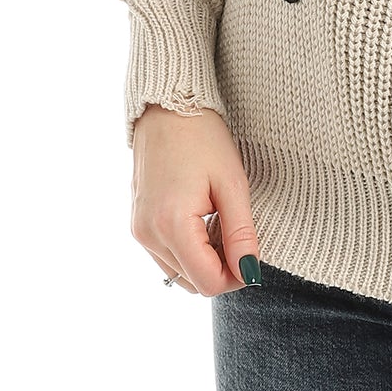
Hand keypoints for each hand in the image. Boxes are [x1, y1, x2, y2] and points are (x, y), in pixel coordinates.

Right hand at [131, 104, 260, 295]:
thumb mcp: (232, 185)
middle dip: (221, 270)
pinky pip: (166, 255)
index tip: (254, 256)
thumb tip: (250, 273)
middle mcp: (148, 234)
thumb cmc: (204, 138)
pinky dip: (188, 250)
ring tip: (222, 224)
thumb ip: (240, 234)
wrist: (167, 107)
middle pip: (191, 283)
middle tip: (242, 238)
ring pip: (178, 273)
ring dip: (204, 261)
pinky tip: (204, 221)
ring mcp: (139, 230)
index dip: (237, 277)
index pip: (207, 282)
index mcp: (171, 225)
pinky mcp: (137, 223)